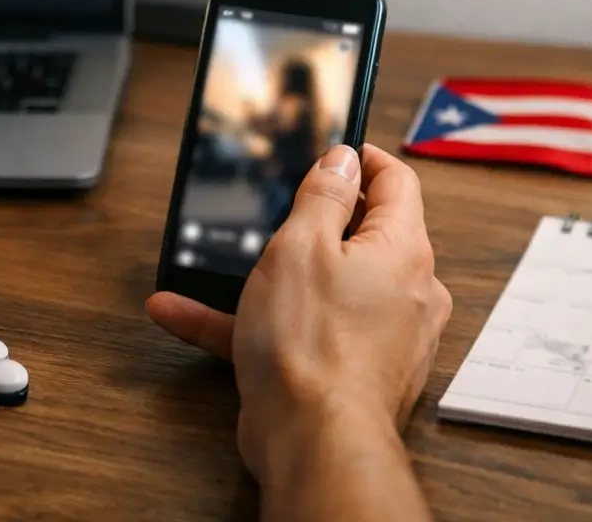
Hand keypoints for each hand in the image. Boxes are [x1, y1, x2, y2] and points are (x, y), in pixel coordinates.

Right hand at [147, 144, 449, 511]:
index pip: (397, 182)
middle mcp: (404, 292)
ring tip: (215, 264)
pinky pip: (298, 332)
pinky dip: (250, 321)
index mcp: (402, 250)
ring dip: (266, 276)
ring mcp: (379, 336)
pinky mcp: (347, 371)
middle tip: (275, 204)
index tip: (334, 149)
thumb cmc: (312, 347)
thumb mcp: (301, 245)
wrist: (313, 443)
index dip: (362, 158)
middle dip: (310, 220)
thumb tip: (342, 160)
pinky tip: (187, 314)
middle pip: (362, 234)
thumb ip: (323, 195)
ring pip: (320, 287)